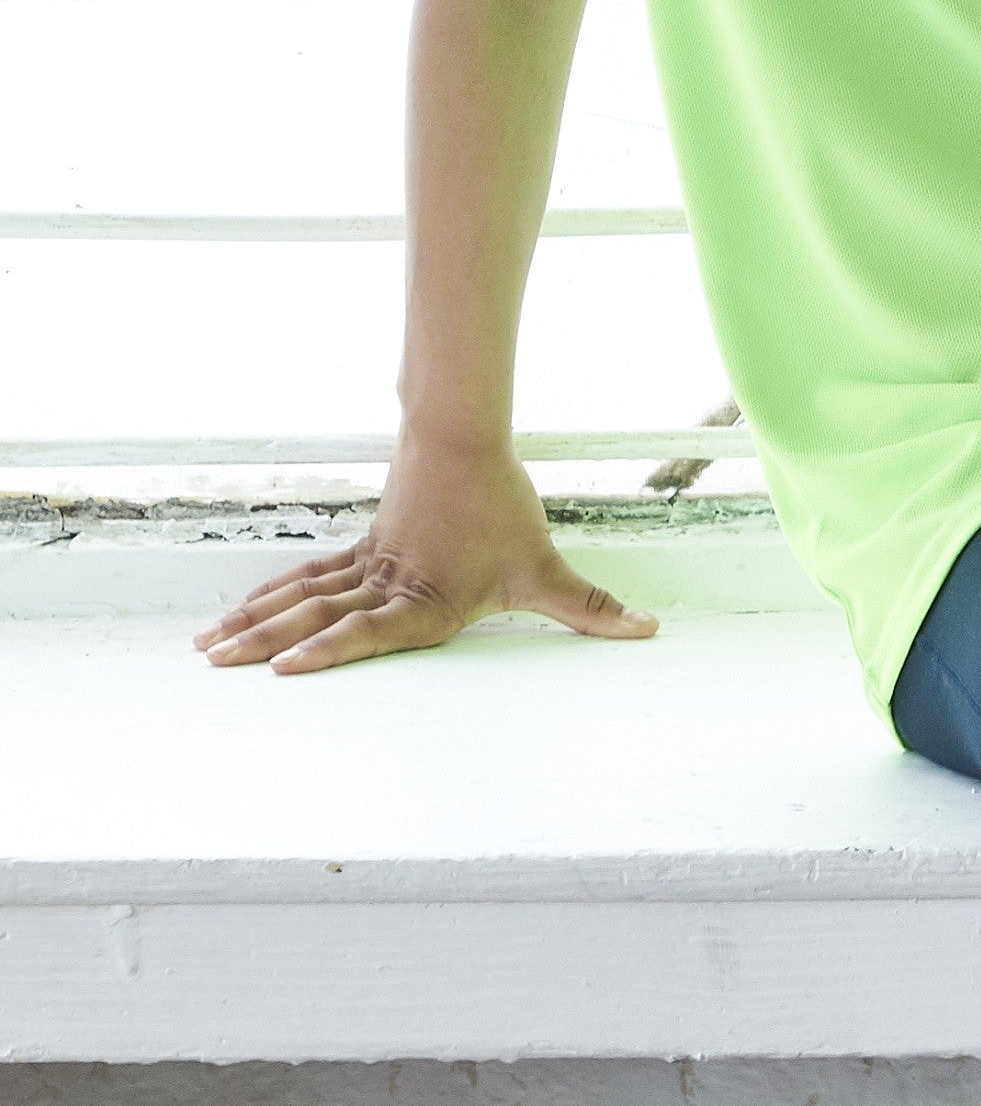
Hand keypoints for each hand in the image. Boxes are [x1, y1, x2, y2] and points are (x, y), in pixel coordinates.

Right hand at [192, 432, 657, 674]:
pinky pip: (310, 576)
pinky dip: (274, 594)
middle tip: (214, 664)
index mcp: (424, 601)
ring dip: (255, 620)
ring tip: (206, 645)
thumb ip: (590, 609)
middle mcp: (387, 585)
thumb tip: (648, 632)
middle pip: (317, 615)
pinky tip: (244, 609)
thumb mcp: (548, 570)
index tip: (282, 667)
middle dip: (265, 642)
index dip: (327, 651)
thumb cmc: (504, 510)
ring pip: (303, 595)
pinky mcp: (364, 548)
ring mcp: (369, 565)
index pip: (369, 630)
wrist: (467, 438)